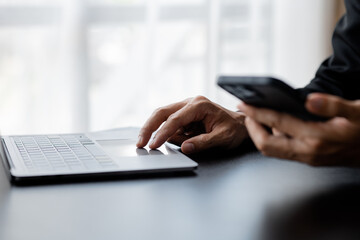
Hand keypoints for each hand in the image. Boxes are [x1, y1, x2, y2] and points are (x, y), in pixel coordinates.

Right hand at [136, 96, 247, 153]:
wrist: (242, 124)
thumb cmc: (235, 129)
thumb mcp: (222, 138)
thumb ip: (203, 143)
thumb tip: (184, 148)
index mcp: (199, 105)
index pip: (174, 119)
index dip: (162, 133)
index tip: (153, 145)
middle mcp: (190, 103)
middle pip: (162, 113)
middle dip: (149, 127)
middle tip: (140, 143)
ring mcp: (186, 108)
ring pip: (163, 117)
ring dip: (157, 132)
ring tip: (163, 143)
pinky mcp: (185, 116)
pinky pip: (171, 124)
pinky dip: (168, 134)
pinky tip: (177, 140)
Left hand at [237, 93, 359, 166]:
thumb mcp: (358, 112)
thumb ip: (333, 106)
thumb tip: (309, 100)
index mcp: (317, 138)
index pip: (277, 124)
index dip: (257, 113)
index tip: (244, 103)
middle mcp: (309, 152)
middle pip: (267, 145)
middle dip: (252, 129)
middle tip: (247, 112)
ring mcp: (309, 158)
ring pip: (274, 150)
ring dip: (261, 134)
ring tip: (256, 116)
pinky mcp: (311, 158)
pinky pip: (283, 150)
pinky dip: (273, 137)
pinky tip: (275, 125)